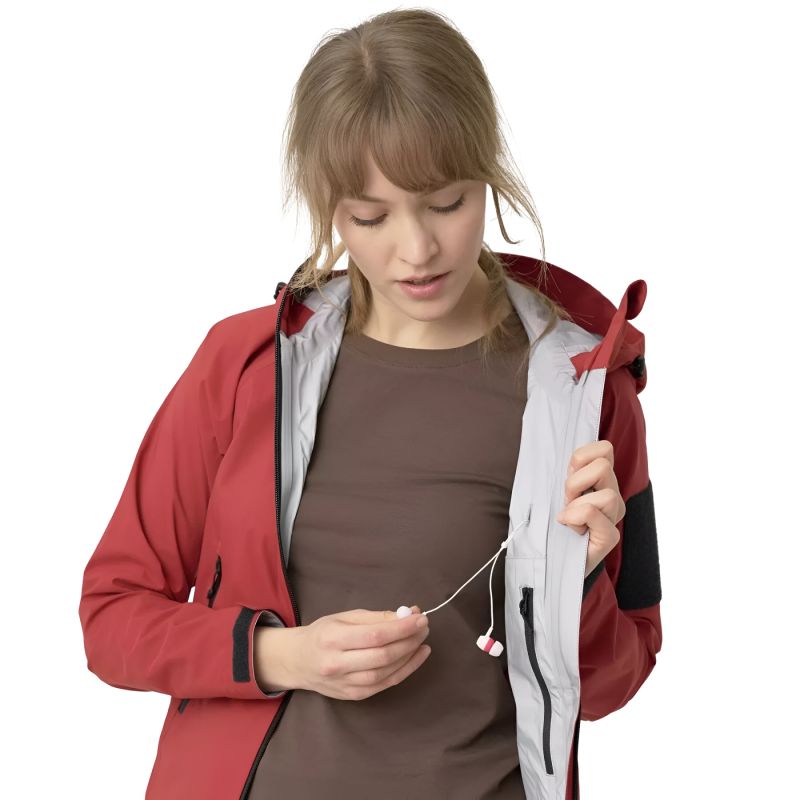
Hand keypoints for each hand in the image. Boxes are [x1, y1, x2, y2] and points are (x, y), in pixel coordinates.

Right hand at [289, 606, 431, 700]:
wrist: (298, 661)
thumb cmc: (323, 634)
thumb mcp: (344, 617)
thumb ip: (375, 617)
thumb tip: (406, 615)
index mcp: (332, 639)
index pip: (375, 635)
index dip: (401, 628)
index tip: (420, 617)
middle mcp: (337, 664)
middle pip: (382, 656)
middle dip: (409, 640)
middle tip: (424, 627)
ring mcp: (345, 684)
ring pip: (386, 672)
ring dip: (410, 656)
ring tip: (422, 640)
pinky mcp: (353, 696)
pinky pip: (384, 684)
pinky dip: (405, 671)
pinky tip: (416, 657)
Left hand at [556, 440, 625, 577]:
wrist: (553, 561)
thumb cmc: (552, 522)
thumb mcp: (555, 490)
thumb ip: (563, 472)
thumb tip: (551, 452)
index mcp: (602, 481)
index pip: (605, 449)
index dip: (582, 457)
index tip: (568, 474)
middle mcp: (612, 496)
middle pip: (603, 466)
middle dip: (576, 480)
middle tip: (566, 498)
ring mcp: (613, 517)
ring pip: (606, 493)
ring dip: (577, 502)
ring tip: (568, 515)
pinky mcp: (609, 537)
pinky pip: (593, 513)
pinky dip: (576, 517)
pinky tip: (568, 527)